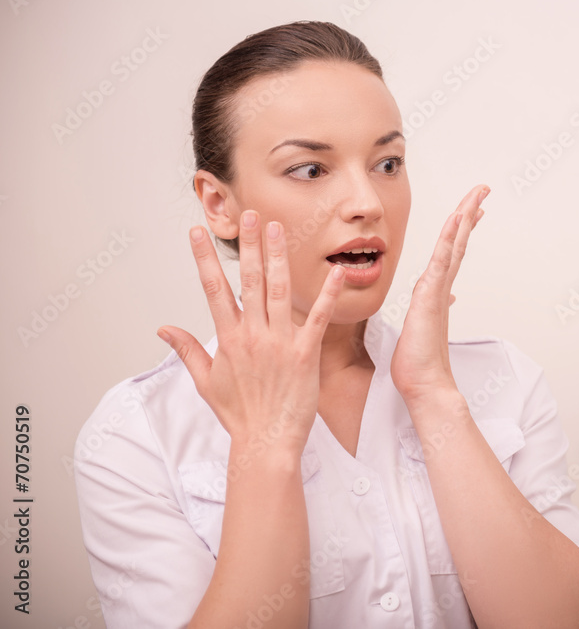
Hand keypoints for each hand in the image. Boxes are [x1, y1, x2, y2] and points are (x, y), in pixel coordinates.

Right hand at [156, 210, 346, 454]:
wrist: (265, 442)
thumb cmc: (239, 415)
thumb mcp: (205, 381)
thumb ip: (187, 350)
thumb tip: (164, 329)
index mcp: (228, 338)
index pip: (212, 289)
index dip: (205, 258)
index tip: (197, 232)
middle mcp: (253, 335)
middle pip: (249, 281)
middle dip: (249, 245)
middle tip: (250, 214)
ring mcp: (280, 342)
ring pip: (280, 291)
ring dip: (279, 257)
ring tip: (279, 228)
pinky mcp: (306, 354)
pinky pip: (318, 318)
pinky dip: (329, 294)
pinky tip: (337, 270)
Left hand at [390, 185, 488, 408]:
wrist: (424, 385)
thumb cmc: (417, 365)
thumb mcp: (419, 328)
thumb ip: (433, 310)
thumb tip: (447, 298)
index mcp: (437, 293)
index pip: (451, 253)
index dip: (461, 230)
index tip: (471, 212)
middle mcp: (441, 287)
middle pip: (458, 242)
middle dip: (470, 214)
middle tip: (483, 192)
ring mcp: (438, 289)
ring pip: (454, 245)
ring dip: (465, 217)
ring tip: (477, 195)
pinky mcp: (433, 294)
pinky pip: (444, 259)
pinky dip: (452, 237)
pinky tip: (458, 218)